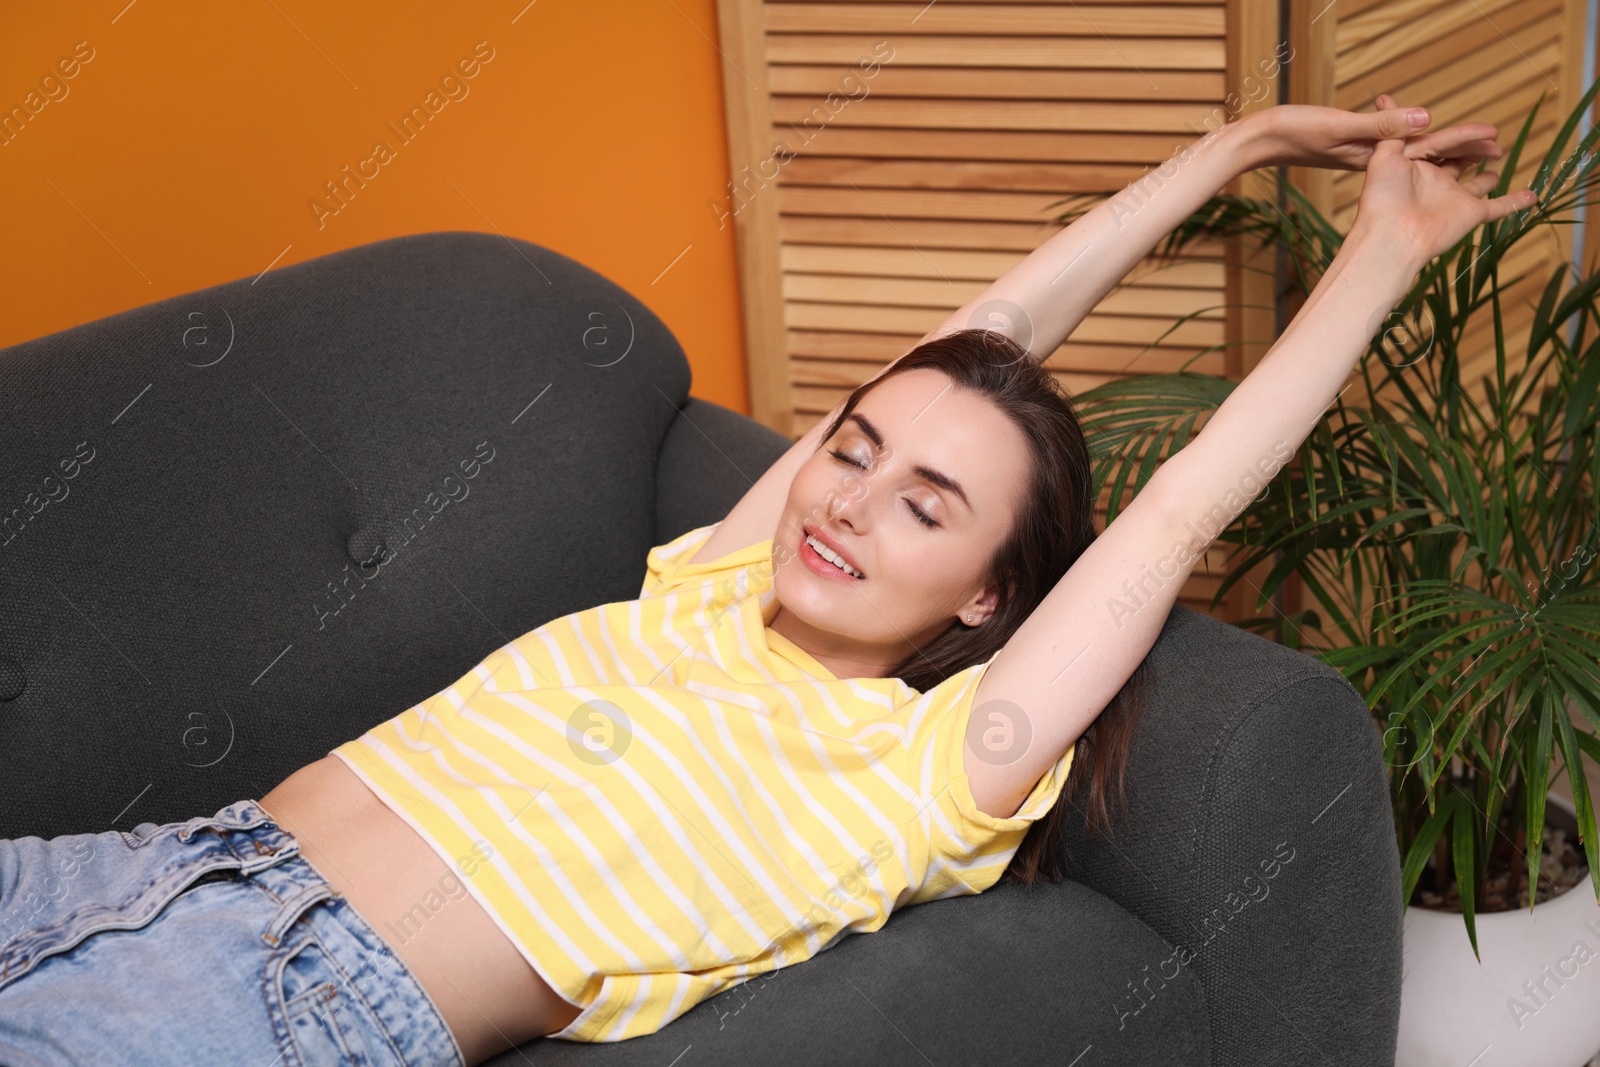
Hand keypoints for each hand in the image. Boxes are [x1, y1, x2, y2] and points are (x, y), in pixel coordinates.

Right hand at [1246, 95, 1505, 172]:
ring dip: (1437, 146)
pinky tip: (1413, 133)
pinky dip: (1405, 138)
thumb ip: (1383, 126)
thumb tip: (1427, 119)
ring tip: (1468, 144)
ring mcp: (1364, 158)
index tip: (1494, 141)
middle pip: (1426, 153)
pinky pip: (1388, 148)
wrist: (1259, 142)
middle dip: (1460, 150)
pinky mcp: (1351, 151)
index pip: (1429, 148)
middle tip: (1495, 145)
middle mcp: (1375, 161)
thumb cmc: (1294, 133)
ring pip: (1410, 153)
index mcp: (1377, 158)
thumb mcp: (1339, 127)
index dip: (1462, 144)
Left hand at [1347, 105, 1537, 267]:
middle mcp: (1434, 182)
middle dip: (1476, 148)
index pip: (1443, 142)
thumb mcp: (1383, 156)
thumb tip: (1386, 98)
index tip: (1488, 128)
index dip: (1465, 133)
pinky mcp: (1468, 215)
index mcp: (1414, 167)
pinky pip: (1497, 208)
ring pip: (1476, 185)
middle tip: (1494, 139)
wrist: (1392, 236)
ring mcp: (1452, 199)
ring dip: (1487, 177)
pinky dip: (1514, 203)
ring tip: (1496, 162)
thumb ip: (1391, 131)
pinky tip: (1531, 197)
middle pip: (1460, 159)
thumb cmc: (1382, 198)